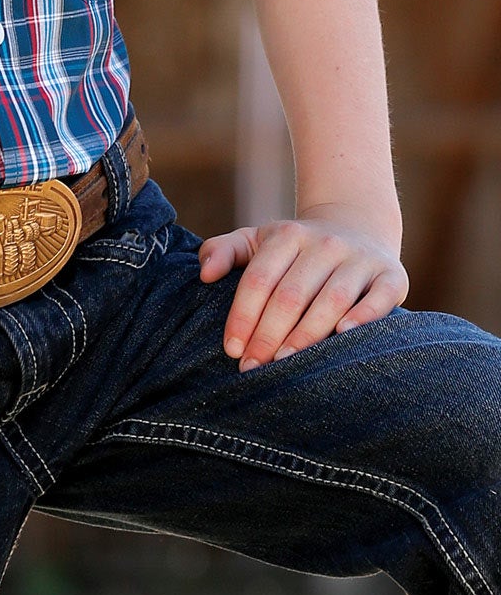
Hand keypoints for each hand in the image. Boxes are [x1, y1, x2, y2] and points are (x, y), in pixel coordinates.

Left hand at [198, 205, 408, 372]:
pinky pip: (379, 299)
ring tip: (285, 365)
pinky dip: (363, 318)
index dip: (243, 316)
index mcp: (289, 234)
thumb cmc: (297, 248)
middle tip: (253, 368)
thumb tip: (204, 274)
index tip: (232, 350)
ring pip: (332, 300)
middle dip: (269, 335)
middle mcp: (325, 243)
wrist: (358, 226)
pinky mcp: (391, 276)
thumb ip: (225, 251)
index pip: (260, 279)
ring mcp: (360, 259)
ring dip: (307, 334)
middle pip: (292, 294)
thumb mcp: (259, 240)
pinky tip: (342, 337)